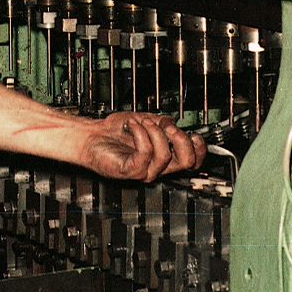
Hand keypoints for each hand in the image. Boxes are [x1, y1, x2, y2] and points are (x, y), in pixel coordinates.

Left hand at [78, 111, 206, 181]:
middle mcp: (157, 166)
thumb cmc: (116, 131)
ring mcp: (145, 170)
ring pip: (165, 155)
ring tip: (142, 121)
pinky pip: (145, 152)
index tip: (194, 134)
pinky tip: (132, 125)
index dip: (199, 148)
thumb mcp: (146, 121)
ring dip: (155, 132)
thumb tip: (173, 122)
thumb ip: (162, 122)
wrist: (92, 135)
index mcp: (165, 155)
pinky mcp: (131, 170)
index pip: (193, 160)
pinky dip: (140, 133)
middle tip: (168, 127)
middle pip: (187, 162)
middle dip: (181, 139)